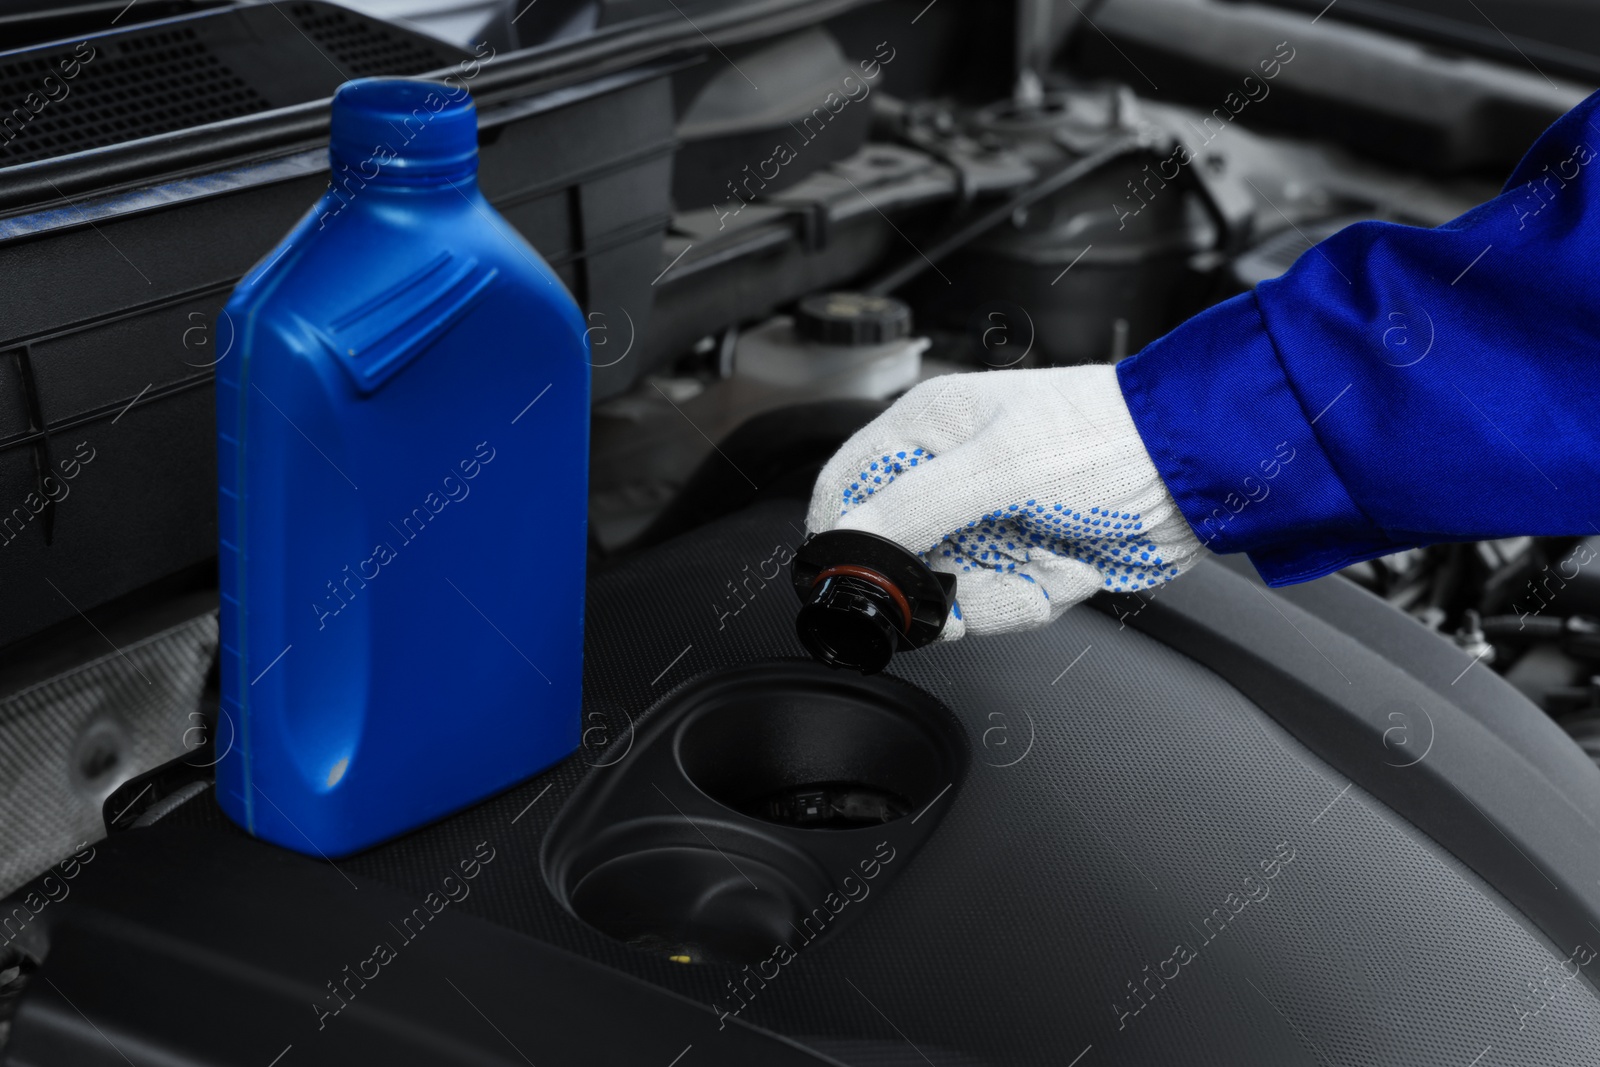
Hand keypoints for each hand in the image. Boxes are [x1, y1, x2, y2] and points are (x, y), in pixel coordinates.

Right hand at [806, 365, 1204, 639]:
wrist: (1197, 473)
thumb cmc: (1110, 440)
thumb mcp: (1001, 469)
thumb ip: (915, 506)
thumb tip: (850, 540)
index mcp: (929, 429)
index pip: (848, 486)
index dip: (847, 536)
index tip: (867, 576)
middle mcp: (950, 477)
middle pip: (897, 554)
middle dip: (938, 581)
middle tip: (976, 574)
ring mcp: (985, 522)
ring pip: (947, 591)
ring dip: (994, 593)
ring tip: (1040, 560)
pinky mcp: (1020, 559)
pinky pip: (996, 604)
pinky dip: (1028, 600)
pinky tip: (1061, 570)